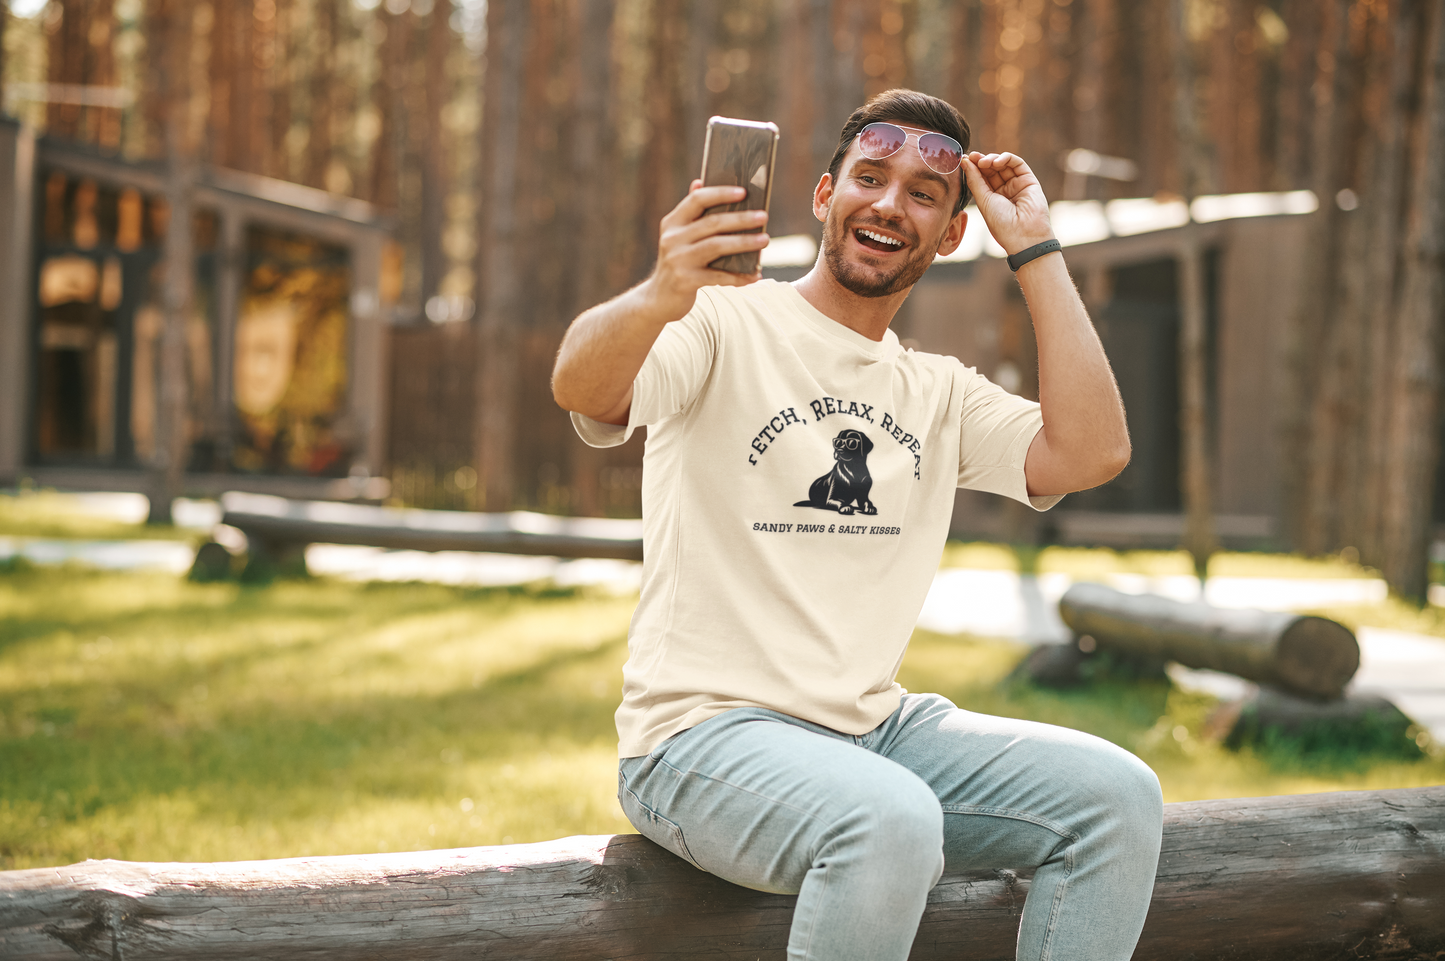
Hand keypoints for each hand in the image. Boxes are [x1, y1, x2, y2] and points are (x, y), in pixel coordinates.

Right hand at [645, 179, 769, 319]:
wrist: (658, 298)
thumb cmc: (676, 263)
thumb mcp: (677, 236)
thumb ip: (690, 212)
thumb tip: (700, 181)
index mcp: (672, 223)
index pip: (697, 200)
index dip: (720, 193)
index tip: (743, 192)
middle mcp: (672, 239)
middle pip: (712, 223)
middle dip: (741, 218)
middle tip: (763, 216)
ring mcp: (678, 260)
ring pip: (717, 246)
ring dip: (744, 243)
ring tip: (765, 240)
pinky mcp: (685, 281)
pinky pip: (718, 276)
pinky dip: (739, 276)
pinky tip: (755, 275)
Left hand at [962, 152, 1053, 255]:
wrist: (1024, 234)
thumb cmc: (1002, 223)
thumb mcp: (983, 200)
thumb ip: (975, 180)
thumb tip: (965, 160)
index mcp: (991, 199)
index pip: (981, 178)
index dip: (973, 167)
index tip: (964, 159)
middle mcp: (1004, 191)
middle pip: (991, 169)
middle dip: (981, 161)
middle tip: (973, 157)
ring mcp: (1017, 185)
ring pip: (1003, 164)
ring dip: (992, 159)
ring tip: (984, 162)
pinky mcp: (1029, 180)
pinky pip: (1017, 164)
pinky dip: (1006, 158)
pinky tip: (997, 162)